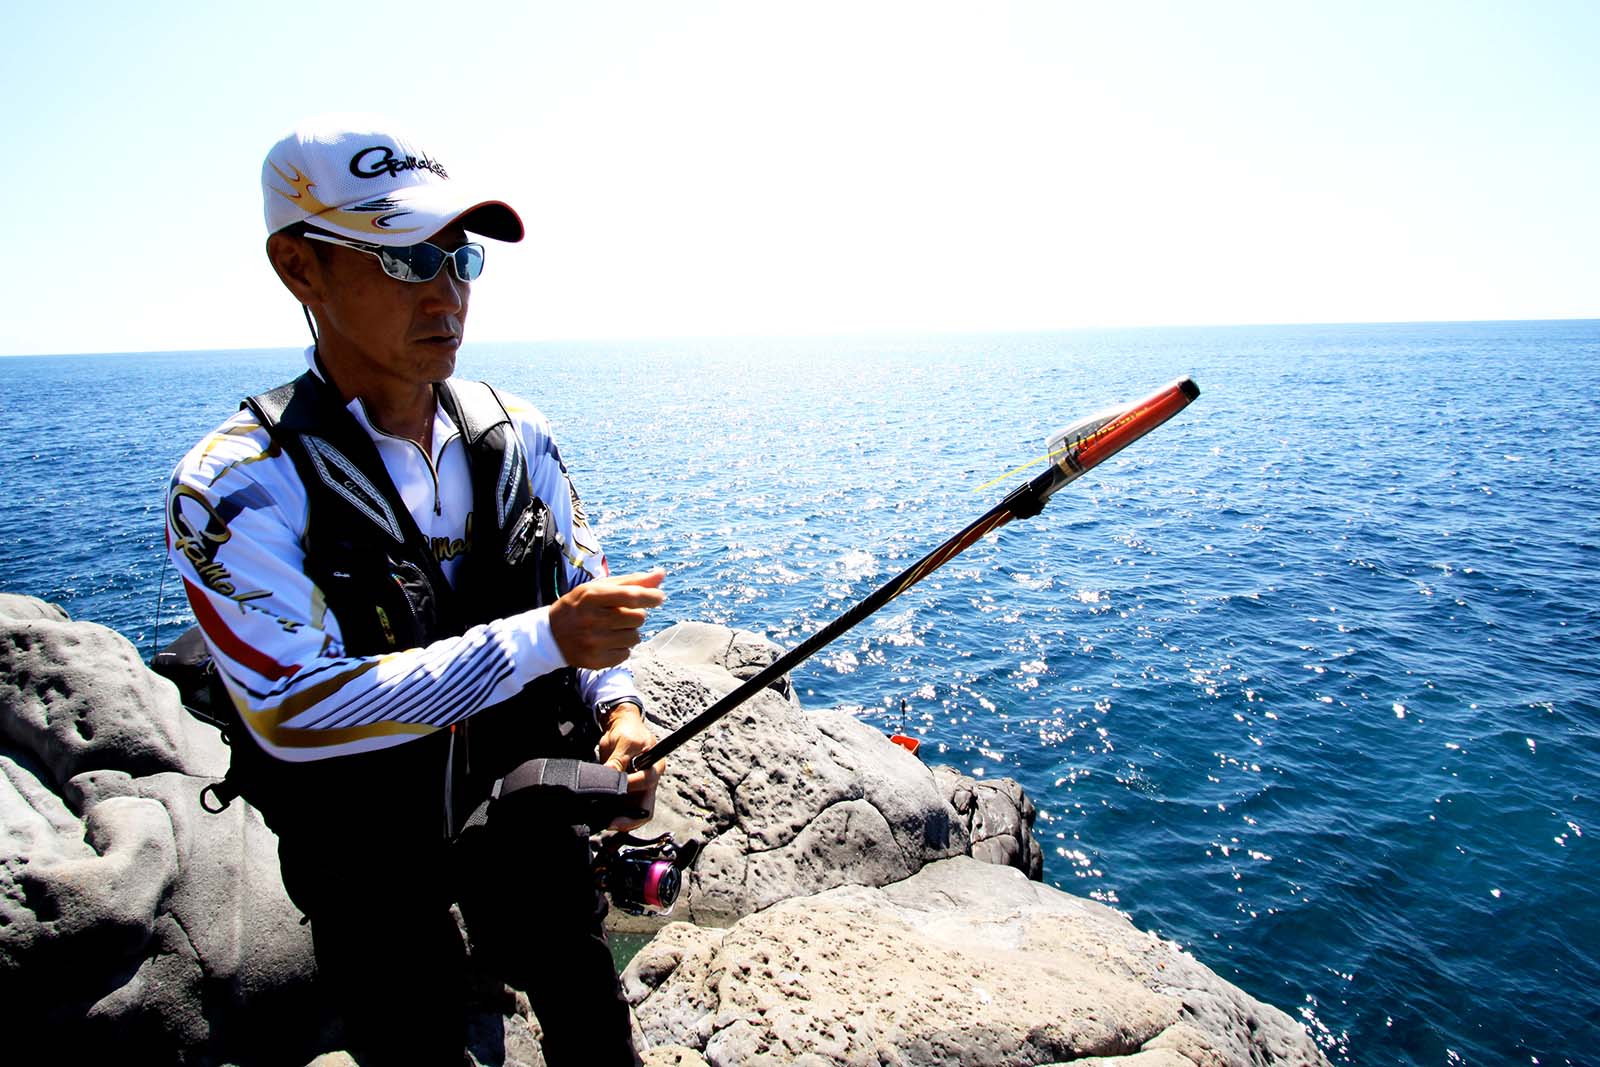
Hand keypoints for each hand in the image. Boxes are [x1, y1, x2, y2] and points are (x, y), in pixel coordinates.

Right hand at [548, 569, 666, 668]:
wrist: (551, 636)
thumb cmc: (580, 606)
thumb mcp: (599, 588)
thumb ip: (631, 581)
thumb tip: (661, 575)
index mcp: (591, 596)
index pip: (630, 596)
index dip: (650, 596)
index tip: (659, 597)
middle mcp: (591, 620)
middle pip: (638, 618)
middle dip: (636, 614)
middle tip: (620, 614)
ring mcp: (593, 642)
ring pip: (635, 637)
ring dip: (630, 632)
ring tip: (611, 628)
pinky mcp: (596, 660)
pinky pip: (627, 654)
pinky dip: (622, 647)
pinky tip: (607, 642)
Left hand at [596, 702, 661, 830]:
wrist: (621, 726)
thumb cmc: (627, 731)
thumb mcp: (623, 742)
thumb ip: (617, 761)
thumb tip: (609, 777)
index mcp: (655, 765)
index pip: (646, 782)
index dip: (630, 788)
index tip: (612, 791)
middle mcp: (650, 780)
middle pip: (646, 807)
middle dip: (630, 819)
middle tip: (612, 823)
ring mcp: (640, 788)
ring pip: (635, 812)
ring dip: (621, 819)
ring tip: (604, 821)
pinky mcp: (630, 792)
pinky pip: (625, 809)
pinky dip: (615, 814)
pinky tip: (603, 816)